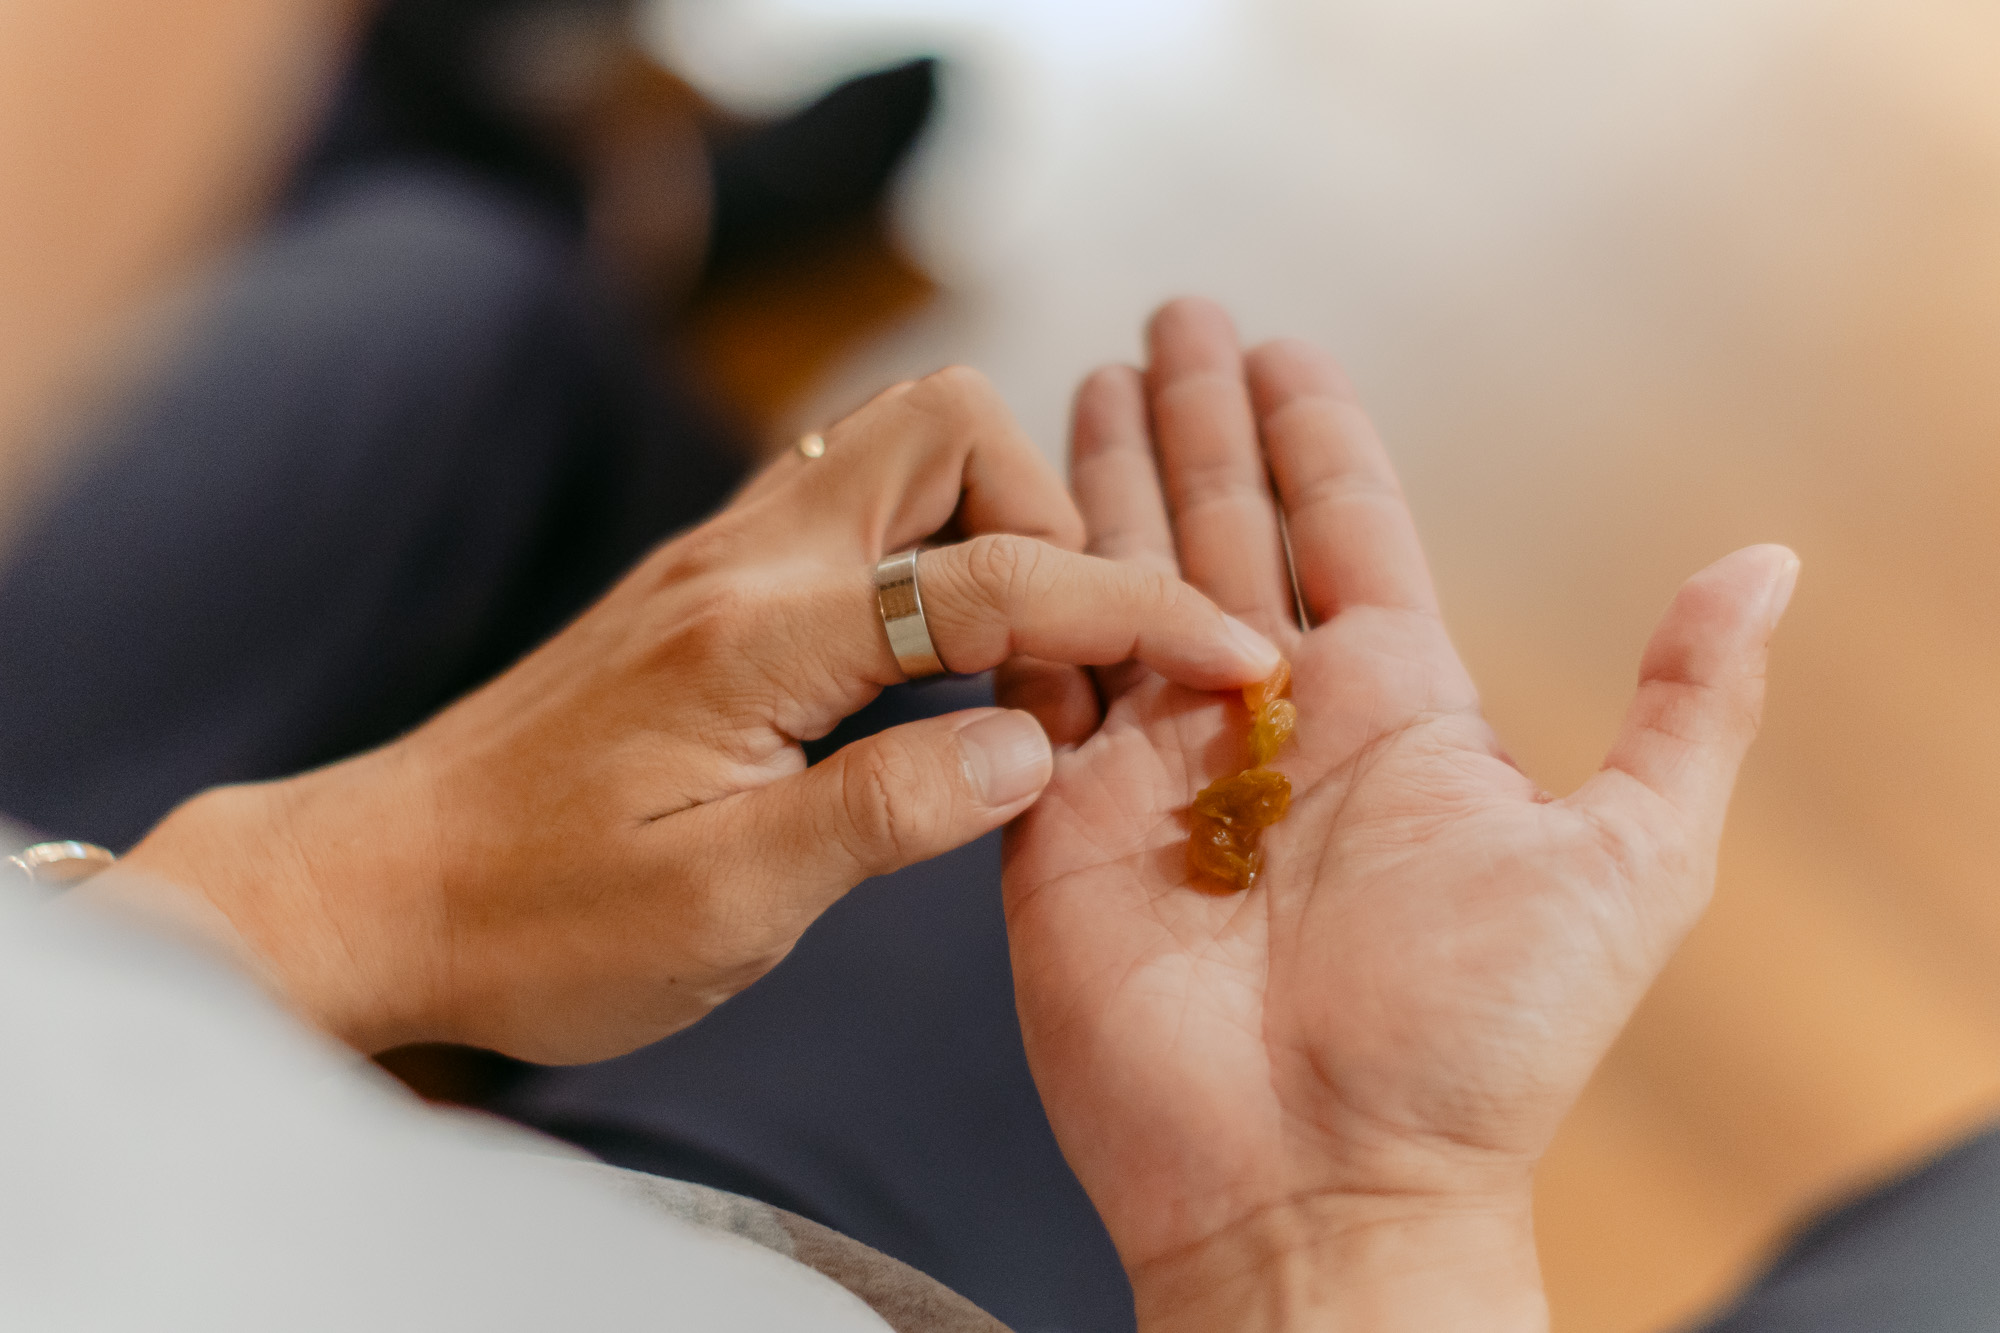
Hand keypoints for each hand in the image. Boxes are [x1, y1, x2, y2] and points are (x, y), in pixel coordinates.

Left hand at [123, 366, 1281, 1061]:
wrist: (375, 889)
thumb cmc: (537, 921)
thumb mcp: (725, 904)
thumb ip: (891, 811)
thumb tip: (1036, 748)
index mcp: (762, 635)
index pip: (998, 578)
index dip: (1135, 611)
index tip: (1233, 655)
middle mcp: (743, 560)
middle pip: (948, 425)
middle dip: (1053, 520)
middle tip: (1073, 671)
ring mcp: (717, 560)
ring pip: (899, 452)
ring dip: (994, 530)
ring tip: (1022, 674)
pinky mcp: (704, 591)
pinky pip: (853, 513)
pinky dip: (933, 558)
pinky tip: (939, 670)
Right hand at [1001, 301, 1797, 1331]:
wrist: (1321, 1183)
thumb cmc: (1478, 1045)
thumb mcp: (1625, 862)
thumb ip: (1686, 708)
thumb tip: (1764, 563)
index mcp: (1391, 708)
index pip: (1342, 528)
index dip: (1310, 433)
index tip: (1277, 349)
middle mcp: (1265, 718)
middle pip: (1221, 527)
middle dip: (1193, 423)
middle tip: (1167, 322)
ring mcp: (1153, 764)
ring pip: (1118, 578)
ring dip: (1101, 482)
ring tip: (1083, 384)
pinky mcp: (1054, 818)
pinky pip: (1030, 676)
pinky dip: (1016, 591)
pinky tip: (1003, 518)